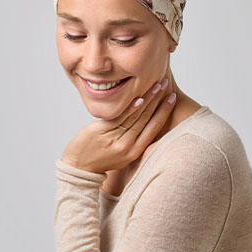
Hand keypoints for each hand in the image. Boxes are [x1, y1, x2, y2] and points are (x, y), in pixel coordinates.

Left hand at [61, 78, 175, 173]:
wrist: (79, 168)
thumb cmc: (101, 157)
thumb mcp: (122, 153)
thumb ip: (133, 138)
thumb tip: (145, 120)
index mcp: (135, 152)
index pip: (154, 127)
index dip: (164, 111)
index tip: (172, 97)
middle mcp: (128, 147)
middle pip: (147, 119)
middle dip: (159, 100)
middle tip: (166, 84)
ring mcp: (115, 139)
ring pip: (136, 117)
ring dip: (148, 99)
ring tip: (157, 85)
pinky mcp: (102, 132)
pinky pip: (119, 118)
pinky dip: (130, 108)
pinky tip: (139, 98)